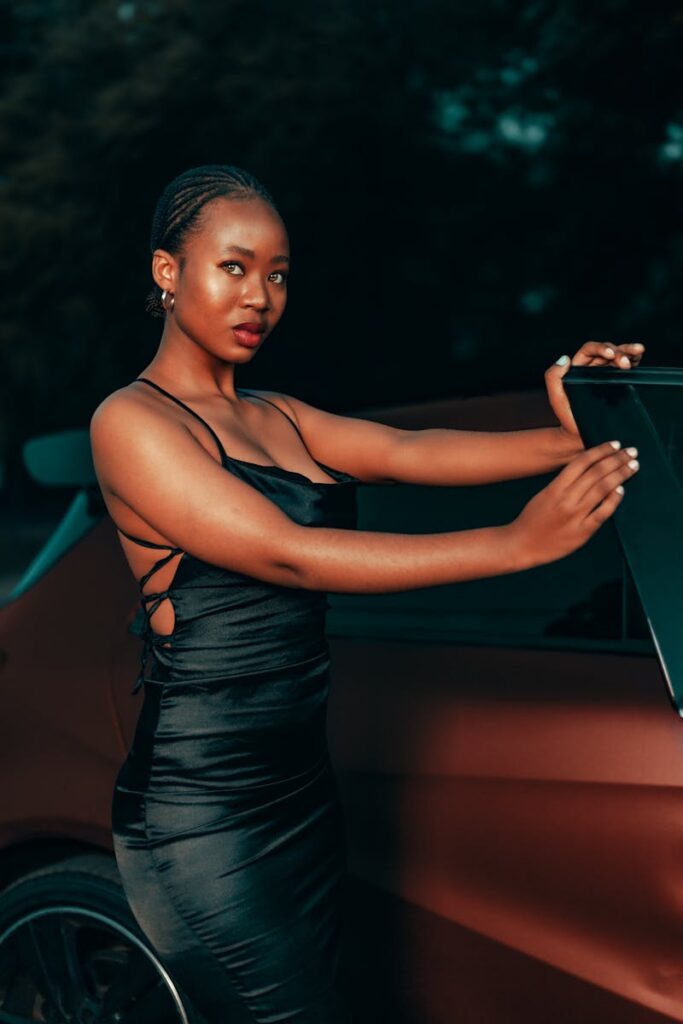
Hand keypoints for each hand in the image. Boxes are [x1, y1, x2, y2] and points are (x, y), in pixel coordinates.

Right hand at [508, 440, 639, 568]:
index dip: (600, 450)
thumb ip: (564, 483)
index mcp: (555, 487)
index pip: (582, 462)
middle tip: (632, 451)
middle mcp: (566, 499)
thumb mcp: (544, 495)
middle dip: (617, 459)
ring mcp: (575, 515)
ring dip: (620, 474)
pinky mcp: (582, 532)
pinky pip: (602, 513)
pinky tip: (621, 490)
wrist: (520, 545)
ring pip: (602, 489)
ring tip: (633, 466)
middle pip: (596, 473)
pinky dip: (613, 500)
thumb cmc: (532, 519)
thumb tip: (589, 470)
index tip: (614, 444)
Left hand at [545, 340, 645, 439]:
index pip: (589, 350)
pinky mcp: (616, 383)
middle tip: (625, 364)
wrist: (582, 436)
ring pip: (618, 356)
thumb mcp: (557, 400)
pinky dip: (634, 358)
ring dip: (628, 351)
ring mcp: (605, 375)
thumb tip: (564, 358)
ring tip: (638, 351)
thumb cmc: (569, 418)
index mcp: (578, 369)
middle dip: (618, 352)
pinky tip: (639, 357)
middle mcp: (592, 369)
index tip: (610, 354)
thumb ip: (553, 378)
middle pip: (607, 351)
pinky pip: (625, 366)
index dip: (600, 348)